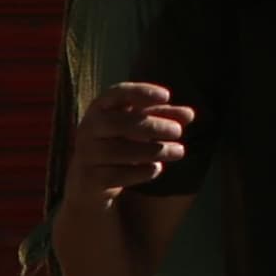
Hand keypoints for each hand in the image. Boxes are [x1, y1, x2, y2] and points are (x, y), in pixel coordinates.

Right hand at [63, 83, 194, 205]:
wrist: (88, 183)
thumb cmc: (117, 145)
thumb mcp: (137, 129)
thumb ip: (160, 118)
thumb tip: (189, 114)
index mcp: (99, 110)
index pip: (116, 93)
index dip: (140, 92)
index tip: (167, 96)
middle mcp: (88, 129)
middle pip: (119, 123)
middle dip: (152, 126)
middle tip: (178, 131)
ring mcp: (86, 155)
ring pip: (119, 151)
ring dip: (153, 150)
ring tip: (178, 151)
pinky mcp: (90, 180)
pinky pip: (117, 174)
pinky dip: (141, 171)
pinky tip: (157, 169)